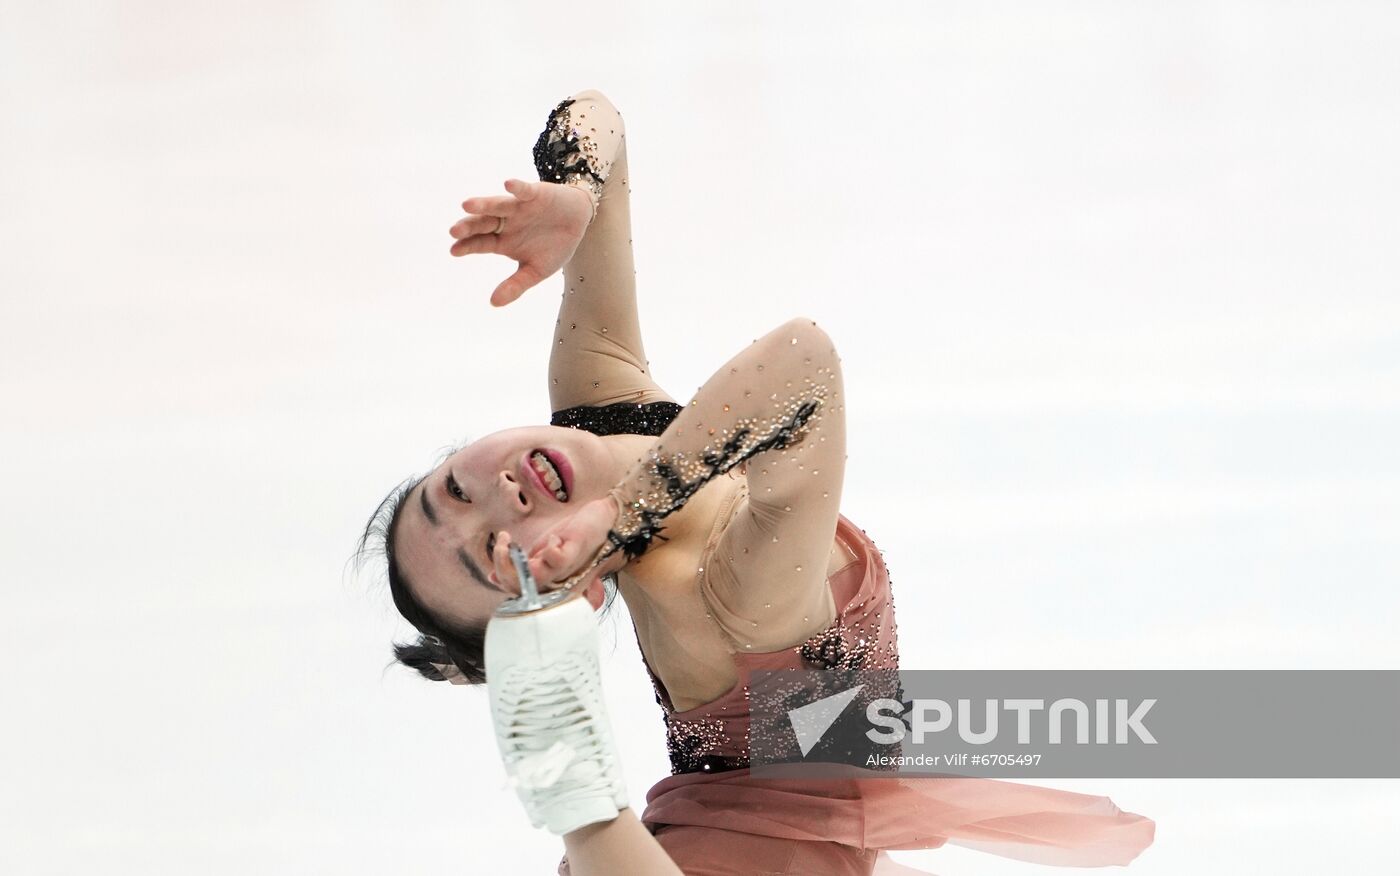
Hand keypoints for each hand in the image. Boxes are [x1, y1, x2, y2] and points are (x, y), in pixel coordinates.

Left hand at [449, 179, 594, 306]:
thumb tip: (493, 304)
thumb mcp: (537, 271)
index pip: (480, 243)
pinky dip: (517, 187)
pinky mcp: (535, 194)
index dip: (467, 246)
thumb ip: (516, 285)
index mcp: (502, 241)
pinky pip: (524, 190)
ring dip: (484, 204)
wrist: (578, 222)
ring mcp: (518, 207)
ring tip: (467, 205)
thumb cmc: (554, 246)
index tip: (454, 250)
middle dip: (469, 226)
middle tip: (454, 231)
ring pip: (498, 204)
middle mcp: (505, 222)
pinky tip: (507, 184)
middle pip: (483, 223)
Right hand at [487, 496, 626, 595]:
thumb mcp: (544, 550)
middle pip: (520, 587)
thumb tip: (493, 577)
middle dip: (502, 567)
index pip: (519, 590)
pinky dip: (549, 549)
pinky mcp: (574, 553)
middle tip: (502, 543)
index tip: (491, 572)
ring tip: (507, 540)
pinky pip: (556, 559)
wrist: (606, 518)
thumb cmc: (576, 535)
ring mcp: (565, 568)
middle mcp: (556, 579)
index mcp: (548, 579)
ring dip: (514, 559)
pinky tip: (552, 539)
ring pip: (534, 578)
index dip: (502, 582)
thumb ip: (525, 564)